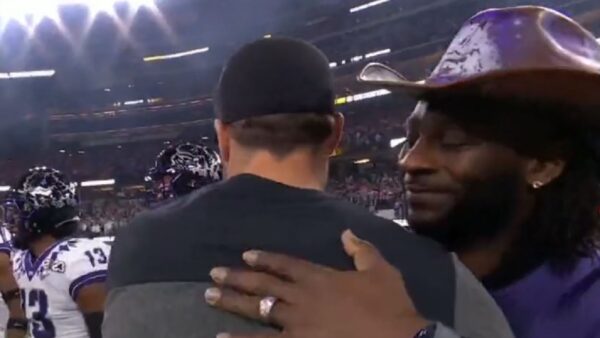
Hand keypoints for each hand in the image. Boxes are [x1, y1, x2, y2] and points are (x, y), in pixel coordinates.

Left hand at [205, 230, 429, 337]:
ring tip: (209, 297)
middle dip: (237, 278)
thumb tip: (346, 233)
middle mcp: (302, 298)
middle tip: (213, 274)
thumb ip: (361, 250)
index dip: (265, 259)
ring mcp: (297, 325)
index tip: (246, 255)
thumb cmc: (389, 306)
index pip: (286, 264)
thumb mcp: (381, 270)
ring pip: (257, 311)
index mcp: (320, 278)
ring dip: (231, 303)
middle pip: (263, 286)